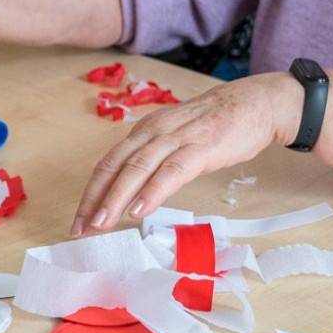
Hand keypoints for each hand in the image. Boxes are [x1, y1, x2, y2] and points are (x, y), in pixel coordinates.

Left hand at [73, 72, 303, 233]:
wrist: (253, 104)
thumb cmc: (213, 126)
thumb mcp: (173, 140)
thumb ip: (152, 162)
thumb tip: (131, 195)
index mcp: (142, 132)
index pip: (107, 165)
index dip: (90, 194)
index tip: (78, 221)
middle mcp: (152, 132)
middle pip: (114, 167)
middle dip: (94, 200)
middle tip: (80, 229)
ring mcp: (176, 139)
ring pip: (137, 169)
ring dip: (116, 198)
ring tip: (102, 223)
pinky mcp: (200, 148)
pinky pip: (171, 171)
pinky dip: (153, 191)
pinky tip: (140, 209)